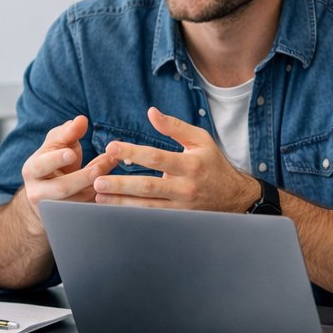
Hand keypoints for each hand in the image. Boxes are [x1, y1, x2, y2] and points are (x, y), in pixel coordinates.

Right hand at [19, 115, 118, 210]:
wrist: (46, 196)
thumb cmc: (54, 164)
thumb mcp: (57, 146)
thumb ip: (68, 133)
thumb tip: (81, 120)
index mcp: (32, 170)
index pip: (42, 164)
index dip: (56, 159)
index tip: (71, 153)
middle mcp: (38, 192)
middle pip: (62, 188)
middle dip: (83, 177)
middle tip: (100, 168)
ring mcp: (53, 209)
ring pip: (77, 202)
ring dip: (97, 186)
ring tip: (111, 173)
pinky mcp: (68, 220)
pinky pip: (86, 212)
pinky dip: (100, 200)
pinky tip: (113, 190)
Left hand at [92, 106, 258, 211]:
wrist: (234, 197)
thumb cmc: (213, 164)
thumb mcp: (200, 140)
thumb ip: (175, 127)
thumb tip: (151, 112)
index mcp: (191, 165)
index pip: (157, 157)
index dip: (133, 152)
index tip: (111, 147)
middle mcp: (186, 188)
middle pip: (149, 187)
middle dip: (121, 185)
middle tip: (98, 181)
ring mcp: (182, 208)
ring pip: (147, 207)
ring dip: (121, 202)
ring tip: (99, 196)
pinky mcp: (178, 220)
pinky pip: (152, 218)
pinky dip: (132, 214)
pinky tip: (115, 210)